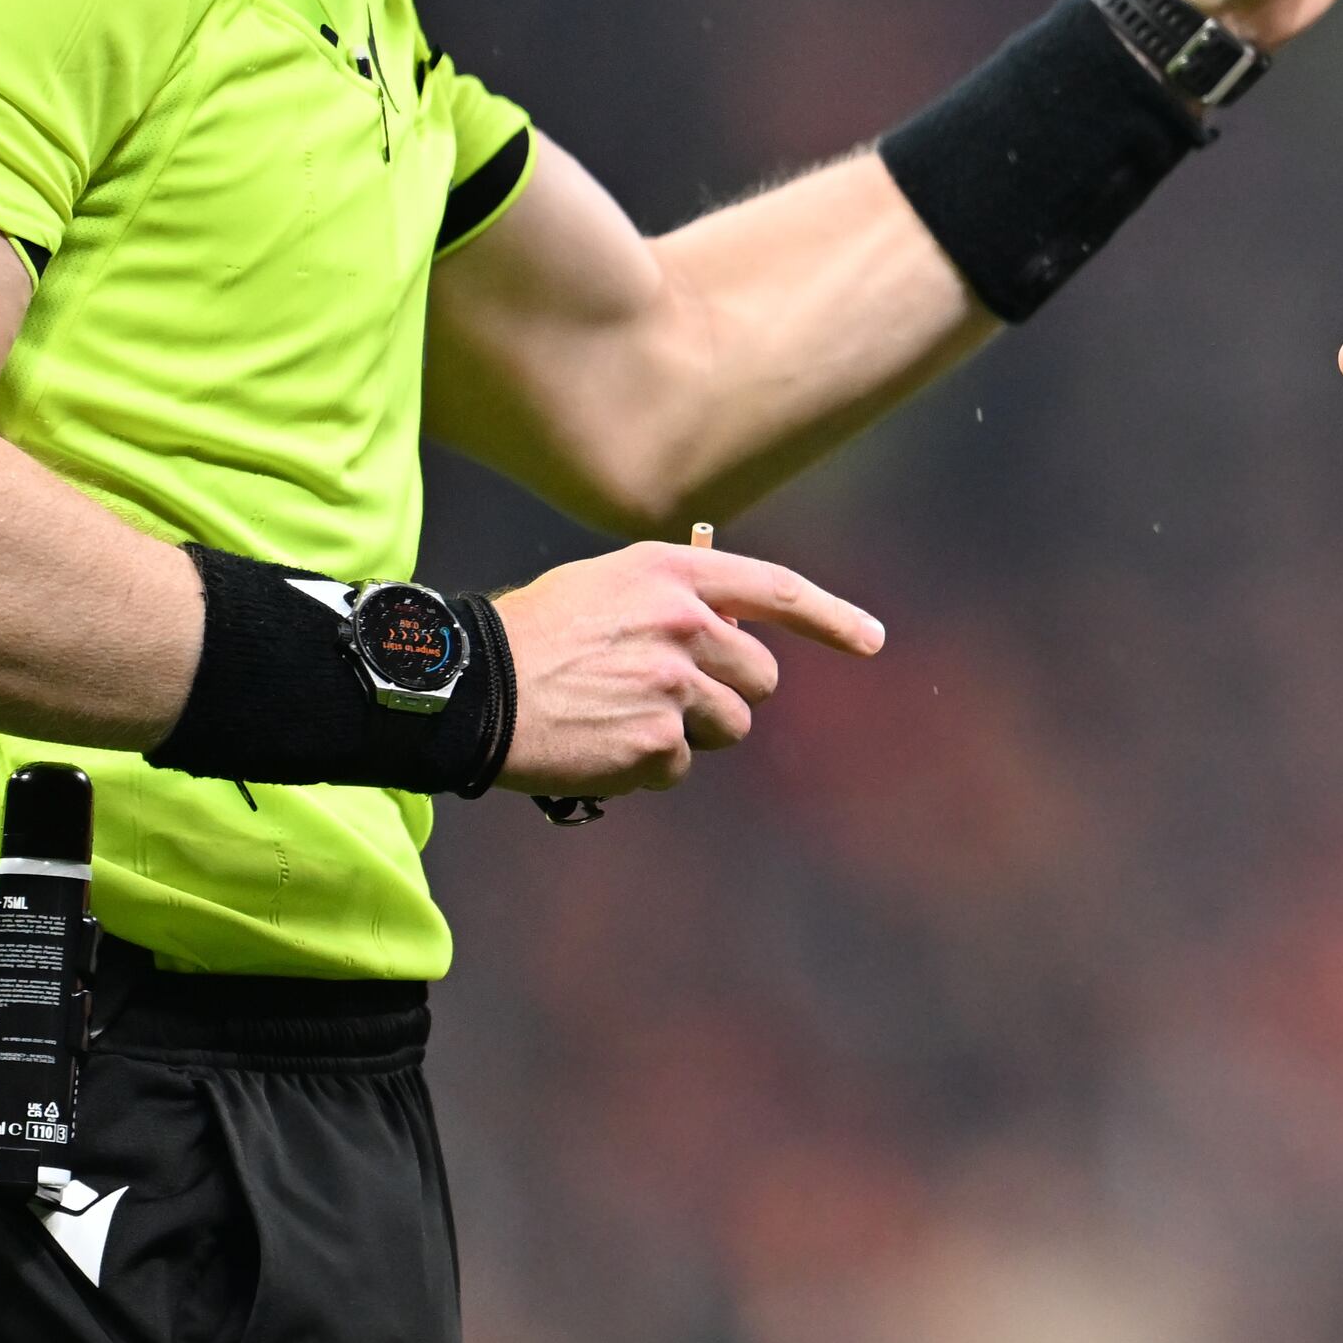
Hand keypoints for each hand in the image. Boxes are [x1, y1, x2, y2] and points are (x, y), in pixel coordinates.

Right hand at [496, 537, 883, 798]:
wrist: (471, 689)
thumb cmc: (535, 633)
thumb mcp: (607, 584)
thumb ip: (675, 598)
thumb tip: (730, 626)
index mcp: (675, 576)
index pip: (778, 591)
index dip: (832, 618)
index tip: (870, 640)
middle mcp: (687, 625)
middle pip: (759, 677)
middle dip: (726, 691)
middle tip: (665, 694)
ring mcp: (676, 687)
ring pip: (729, 727)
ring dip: (690, 732)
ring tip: (623, 718)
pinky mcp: (659, 744)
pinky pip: (680, 766)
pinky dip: (648, 766)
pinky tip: (601, 745)